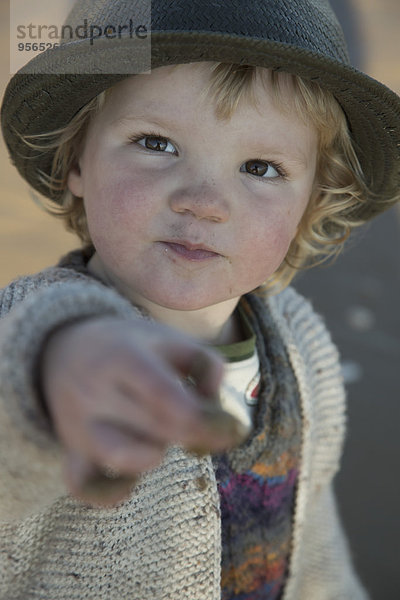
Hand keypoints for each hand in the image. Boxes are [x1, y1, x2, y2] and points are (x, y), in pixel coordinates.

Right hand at [41, 316, 237, 506]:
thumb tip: (220, 408)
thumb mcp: (169, 339)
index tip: (233, 427)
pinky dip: (110, 493)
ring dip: (155, 454)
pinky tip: (131, 482)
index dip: (207, 421)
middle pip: (156, 429)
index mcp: (123, 359)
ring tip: (159, 437)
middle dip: (193, 433)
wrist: (64, 350)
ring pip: (122, 458)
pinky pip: (84, 485)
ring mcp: (78, 425)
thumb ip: (207, 363)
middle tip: (206, 425)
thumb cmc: (130, 347)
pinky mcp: (71, 451)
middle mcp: (95, 393)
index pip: (166, 399)